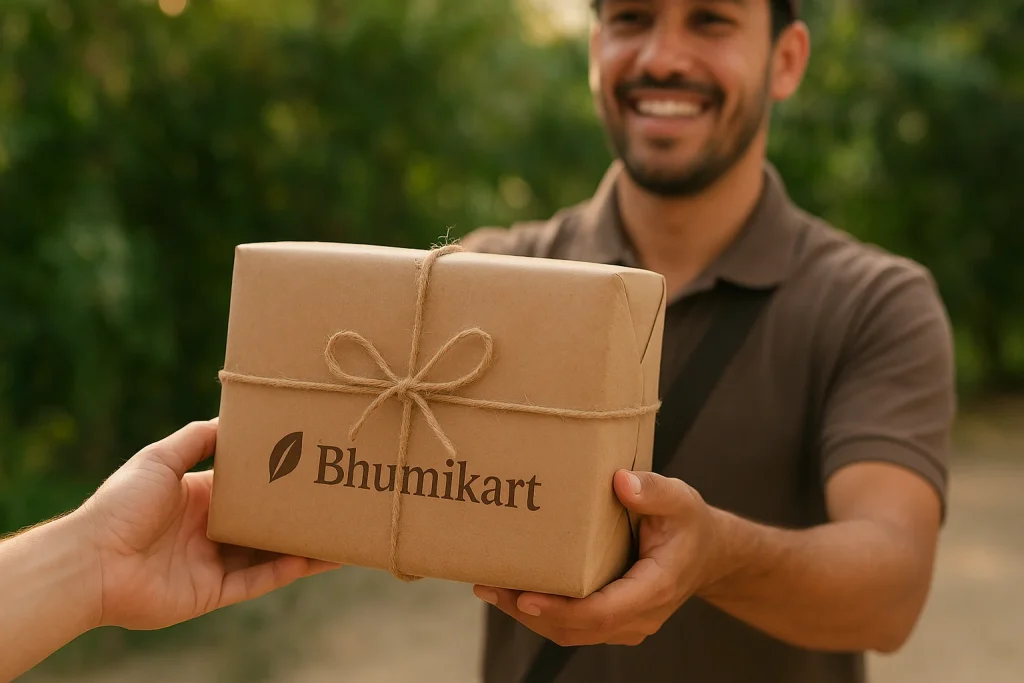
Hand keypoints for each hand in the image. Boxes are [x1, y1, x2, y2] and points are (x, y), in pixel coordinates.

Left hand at [78, 419, 340, 629]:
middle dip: (297, 513)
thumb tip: (232, 417)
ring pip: (269, 554)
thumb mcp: (159, 458)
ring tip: (339, 533)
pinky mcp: (212, 594)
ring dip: (303, 545)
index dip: (276, 479)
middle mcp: (209, 531)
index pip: (248, 488)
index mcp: (198, 498)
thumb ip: (196, 439)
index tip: (308, 464)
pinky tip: (316, 558)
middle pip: (264, 522)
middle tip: (335, 499)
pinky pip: (258, 582)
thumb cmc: (121, 504)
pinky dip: (287, 570)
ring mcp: (212, 564)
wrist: (91, 560)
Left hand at [473, 470, 720, 646]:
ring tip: (490, 588)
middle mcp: (638, 616)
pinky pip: (573, 626)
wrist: (707, 553)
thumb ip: (654, 490)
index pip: (602, 612)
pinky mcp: (612, 620)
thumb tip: (621, 482)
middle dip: (529, 612)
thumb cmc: (689, 524)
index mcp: (654, 588)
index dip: (562, 609)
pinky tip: (513, 589)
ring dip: (528, 614)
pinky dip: (541, 611)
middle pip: (576, 628)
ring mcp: (625, 624)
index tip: (525, 597)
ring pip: (570, 632)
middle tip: (489, 586)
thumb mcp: (680, 499)